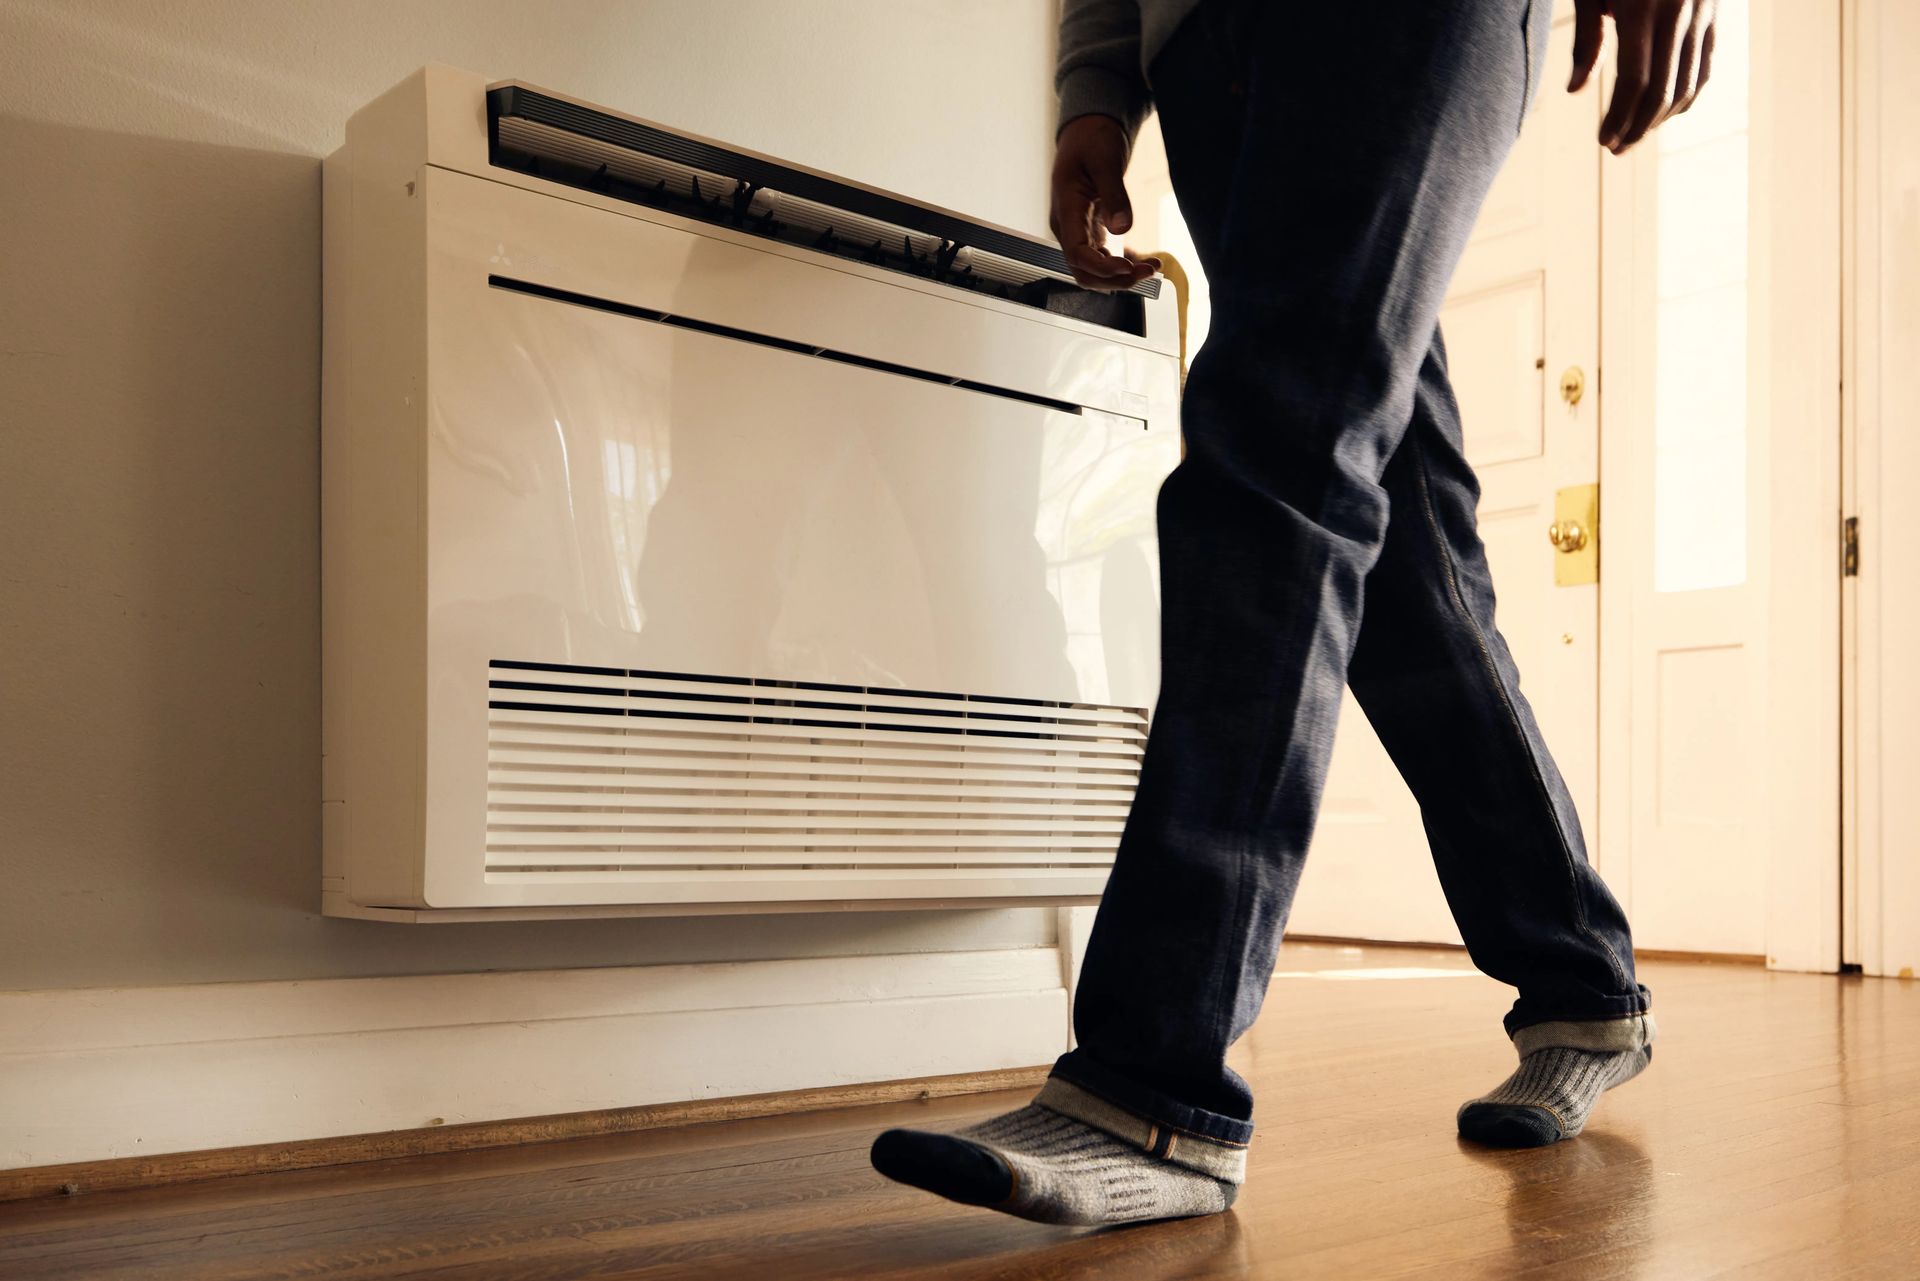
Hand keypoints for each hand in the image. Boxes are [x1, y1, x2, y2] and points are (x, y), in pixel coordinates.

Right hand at [1049, 115, 1159, 290]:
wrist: (1087, 132)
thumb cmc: (1091, 140)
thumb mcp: (1105, 161)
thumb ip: (1114, 194)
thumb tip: (1122, 228)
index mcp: (1066, 209)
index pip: (1076, 253)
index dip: (1101, 268)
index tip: (1128, 267)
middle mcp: (1068, 226)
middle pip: (1083, 271)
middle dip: (1114, 278)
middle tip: (1146, 272)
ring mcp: (1078, 231)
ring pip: (1093, 270)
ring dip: (1121, 276)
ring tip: (1151, 267)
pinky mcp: (1091, 231)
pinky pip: (1103, 259)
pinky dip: (1123, 265)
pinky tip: (1145, 261)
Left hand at [1569, 0, 1716, 153]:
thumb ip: (1587, 38)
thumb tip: (1577, 92)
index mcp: (1642, 8)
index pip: (1634, 81)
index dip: (1619, 117)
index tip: (1603, 141)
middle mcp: (1679, 14)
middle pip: (1662, 91)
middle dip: (1638, 127)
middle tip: (1615, 149)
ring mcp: (1703, 14)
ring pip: (1689, 84)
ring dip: (1661, 118)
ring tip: (1634, 136)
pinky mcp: (1715, 14)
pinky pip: (1706, 66)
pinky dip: (1687, 95)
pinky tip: (1664, 112)